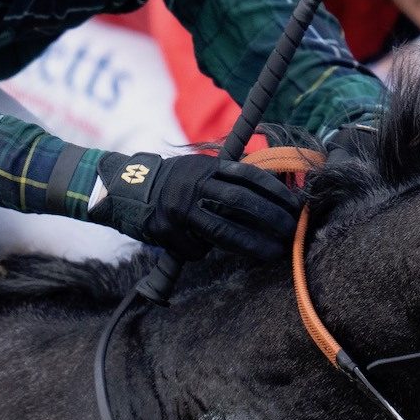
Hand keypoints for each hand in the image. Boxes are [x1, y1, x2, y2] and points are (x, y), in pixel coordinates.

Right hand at [93, 152, 301, 259]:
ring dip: (252, 243)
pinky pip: (195, 248)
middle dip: (270, 218)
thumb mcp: (198, 171)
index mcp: (208, 167)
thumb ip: (226, 180)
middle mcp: (195, 184)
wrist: (124, 188)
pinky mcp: (166, 228)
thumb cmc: (172, 184)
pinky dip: (203, 252)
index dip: (275, 191)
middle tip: (291, 232)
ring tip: (273, 252)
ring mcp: (180, 207)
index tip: (295, 205)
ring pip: (222, 230)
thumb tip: (269, 194)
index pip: (249, 175)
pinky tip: (203, 251)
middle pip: (241, 202)